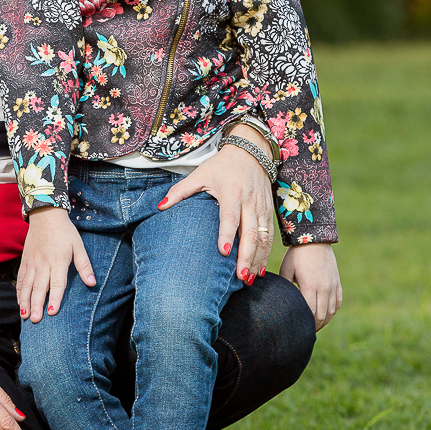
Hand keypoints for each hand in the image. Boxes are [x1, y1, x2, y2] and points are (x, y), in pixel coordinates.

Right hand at [18, 207, 95, 322]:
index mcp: (58, 261)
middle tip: (35, 320)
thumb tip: (92, 283)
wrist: (45, 214)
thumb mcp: (78, 246)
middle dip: (36, 305)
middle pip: (39, 287)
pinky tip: (20, 302)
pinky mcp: (25, 260)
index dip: (55, 298)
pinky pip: (21, 278)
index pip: (57, 283)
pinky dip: (19, 291)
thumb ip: (84, 265)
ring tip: (25, 315)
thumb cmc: (65, 231)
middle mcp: (43, 263)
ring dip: (25, 301)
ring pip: (27, 285)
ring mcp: (32, 262)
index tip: (51, 312)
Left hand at [158, 131, 274, 283]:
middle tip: (240, 276)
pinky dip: (266, 253)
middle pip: (251, 232)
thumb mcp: (200, 174)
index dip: (227, 234)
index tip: (223, 252)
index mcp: (231, 193)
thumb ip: (180, 191)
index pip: (230, 216)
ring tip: (250, 278)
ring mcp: (261, 207)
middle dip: (246, 256)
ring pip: (263, 237)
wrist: (251, 151)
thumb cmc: (222, 165)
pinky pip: (270, 236)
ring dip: (257, 259)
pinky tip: (260, 269)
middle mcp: (249, 202)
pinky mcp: (269, 211)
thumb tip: (160, 206)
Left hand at [279, 242, 341, 330]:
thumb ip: (285, 288)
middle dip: (314, 326)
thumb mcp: (286, 270)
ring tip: (315, 326)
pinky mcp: (337, 282)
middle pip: (322, 315)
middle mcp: (324, 288)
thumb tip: (278, 302)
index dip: (306, 324)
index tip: (299, 330)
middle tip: (306, 332)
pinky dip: (332, 311)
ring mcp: (332, 285)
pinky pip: (337, 302)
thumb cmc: (296, 255)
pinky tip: (325, 315)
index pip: (310, 312)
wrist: (315, 240)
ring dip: (324, 321)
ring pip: (331, 311)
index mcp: (310, 286)